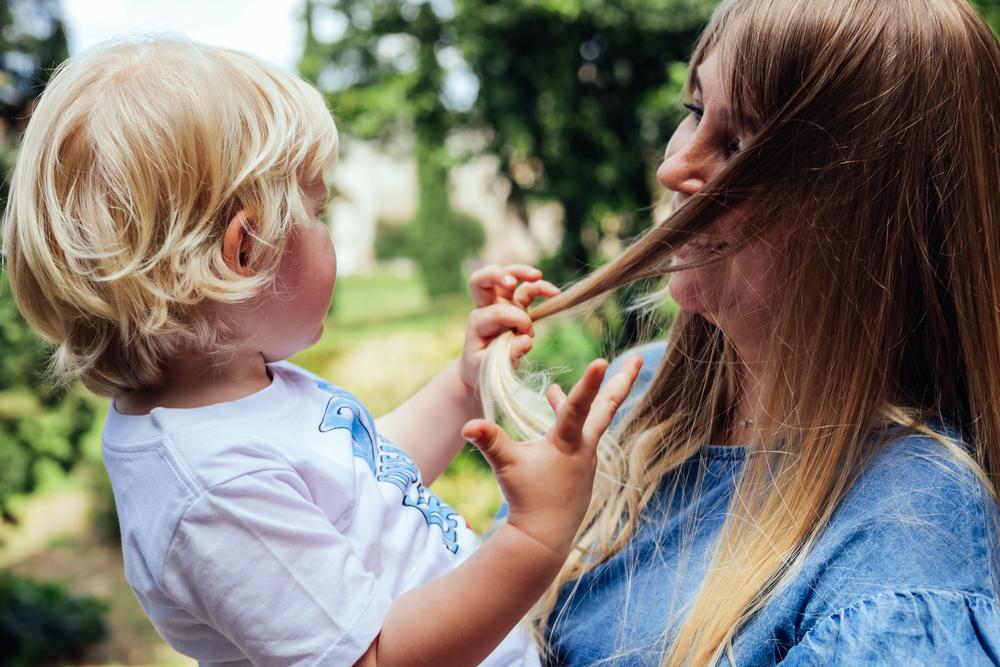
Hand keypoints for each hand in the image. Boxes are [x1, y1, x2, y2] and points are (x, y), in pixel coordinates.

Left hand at [459, 264, 559, 390]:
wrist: (481, 369)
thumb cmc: (483, 369)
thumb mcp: (491, 369)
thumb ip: (509, 355)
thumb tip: (526, 340)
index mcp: (478, 323)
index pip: (497, 311)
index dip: (516, 320)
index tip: (527, 336)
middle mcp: (487, 309)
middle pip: (483, 280)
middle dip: (495, 275)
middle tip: (511, 282)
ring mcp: (501, 304)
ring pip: (508, 277)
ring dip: (521, 272)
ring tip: (538, 276)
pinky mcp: (515, 306)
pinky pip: (527, 289)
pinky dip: (540, 287)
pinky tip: (555, 293)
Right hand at [461, 355, 643, 558]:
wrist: (544, 536)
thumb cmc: (527, 499)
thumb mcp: (506, 466)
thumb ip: (489, 441)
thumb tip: (466, 424)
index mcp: (568, 443)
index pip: (579, 407)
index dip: (589, 383)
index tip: (603, 360)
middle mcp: (584, 447)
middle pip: (607, 407)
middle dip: (622, 382)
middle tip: (640, 359)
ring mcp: (586, 456)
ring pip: (591, 418)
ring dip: (586, 397)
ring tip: (569, 384)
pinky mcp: (581, 465)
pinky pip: (581, 433)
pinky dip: (571, 417)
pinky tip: (552, 402)